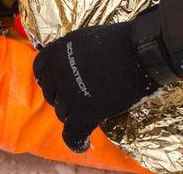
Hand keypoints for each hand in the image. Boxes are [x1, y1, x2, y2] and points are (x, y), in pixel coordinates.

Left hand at [32, 22, 157, 152]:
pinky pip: (72, 134)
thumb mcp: (85, 39)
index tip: (57, 84)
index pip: (40, 69)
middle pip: (52, 94)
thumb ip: (71, 54)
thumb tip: (67, 66)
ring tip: (89, 113)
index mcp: (56, 51)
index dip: (49, 79)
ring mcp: (69, 94)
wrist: (141, 52)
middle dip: (63, 97)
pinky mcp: (84, 112)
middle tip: (79, 98)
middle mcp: (57, 72)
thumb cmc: (120, 42)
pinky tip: (83, 143)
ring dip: (74, 115)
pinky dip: (77, 141)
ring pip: (63, 114)